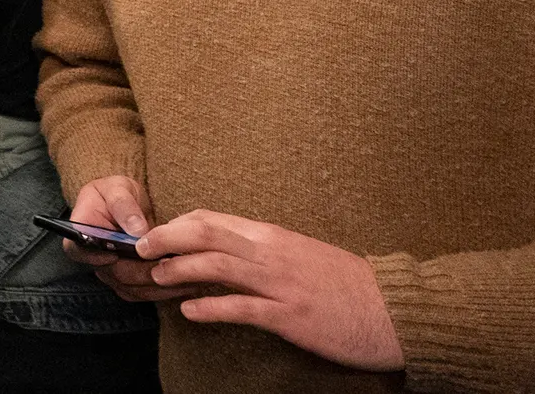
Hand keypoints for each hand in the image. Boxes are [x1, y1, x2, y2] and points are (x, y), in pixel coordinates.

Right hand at [61, 175, 206, 304]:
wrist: (127, 204)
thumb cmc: (116, 193)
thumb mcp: (117, 189)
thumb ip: (124, 206)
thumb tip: (137, 230)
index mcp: (81, 232)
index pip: (78, 250)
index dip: (97, 255)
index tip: (119, 252)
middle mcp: (93, 259)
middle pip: (114, 274)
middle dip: (144, 270)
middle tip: (171, 262)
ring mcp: (111, 274)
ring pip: (133, 289)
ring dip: (160, 284)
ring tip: (188, 274)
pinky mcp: (130, 284)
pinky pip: (146, 293)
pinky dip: (166, 290)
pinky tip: (188, 282)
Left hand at [139, 212, 402, 370]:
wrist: (396, 309)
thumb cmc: (347, 285)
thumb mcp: (301, 254)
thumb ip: (264, 249)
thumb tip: (225, 250)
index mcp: (272, 235)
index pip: (213, 218)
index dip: (176, 224)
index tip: (153, 233)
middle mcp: (272, 252)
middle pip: (206, 232)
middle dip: (166, 237)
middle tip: (138, 248)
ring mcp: (280, 284)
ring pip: (216, 265)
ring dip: (179, 269)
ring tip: (155, 277)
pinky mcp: (291, 316)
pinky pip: (241, 308)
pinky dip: (210, 307)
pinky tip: (190, 312)